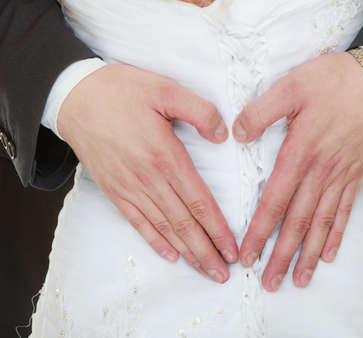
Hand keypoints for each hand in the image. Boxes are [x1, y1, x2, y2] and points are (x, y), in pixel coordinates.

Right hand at [58, 64, 237, 282]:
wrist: (74, 97)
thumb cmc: (121, 92)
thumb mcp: (165, 88)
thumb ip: (199, 110)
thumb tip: (223, 135)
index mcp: (166, 156)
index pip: (199, 202)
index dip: (218, 228)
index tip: (232, 249)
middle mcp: (149, 179)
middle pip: (184, 223)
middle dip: (207, 250)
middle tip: (223, 273)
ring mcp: (130, 188)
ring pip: (164, 228)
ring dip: (187, 252)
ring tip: (204, 270)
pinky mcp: (114, 190)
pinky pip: (137, 222)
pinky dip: (154, 241)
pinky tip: (169, 255)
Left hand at [233, 52, 362, 290]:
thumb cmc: (332, 81)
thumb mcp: (291, 87)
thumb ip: (261, 112)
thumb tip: (237, 135)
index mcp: (300, 153)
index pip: (275, 201)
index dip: (259, 231)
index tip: (247, 255)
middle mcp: (320, 172)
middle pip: (298, 222)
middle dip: (281, 255)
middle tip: (269, 282)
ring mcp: (339, 176)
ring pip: (321, 223)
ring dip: (309, 254)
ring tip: (299, 279)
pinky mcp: (354, 174)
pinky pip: (345, 210)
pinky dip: (337, 233)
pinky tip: (330, 254)